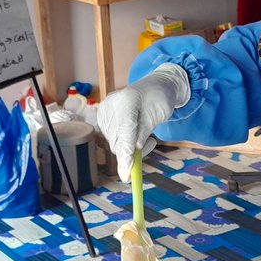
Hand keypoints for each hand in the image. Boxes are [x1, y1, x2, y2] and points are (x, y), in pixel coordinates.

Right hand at [97, 64, 190, 180]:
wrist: (153, 85)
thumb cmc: (159, 100)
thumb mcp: (158, 115)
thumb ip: (143, 133)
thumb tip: (132, 155)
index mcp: (128, 99)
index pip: (125, 131)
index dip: (126, 154)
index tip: (127, 176)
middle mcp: (111, 104)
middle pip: (118, 140)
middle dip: (131, 153)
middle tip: (151, 143)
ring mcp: (104, 110)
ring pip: (114, 143)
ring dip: (129, 148)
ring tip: (145, 134)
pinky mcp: (102, 117)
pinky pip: (112, 139)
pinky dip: (124, 142)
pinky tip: (134, 131)